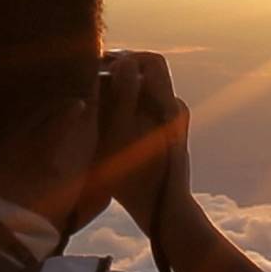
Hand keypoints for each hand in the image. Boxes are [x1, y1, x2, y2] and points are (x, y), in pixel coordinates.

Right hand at [93, 49, 193, 232]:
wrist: (162, 212)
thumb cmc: (135, 176)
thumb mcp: (119, 133)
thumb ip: (123, 92)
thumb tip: (123, 59)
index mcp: (166, 104)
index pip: (148, 62)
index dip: (121, 59)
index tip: (97, 70)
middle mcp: (174, 108)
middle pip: (148, 74)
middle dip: (121, 76)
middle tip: (96, 87)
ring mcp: (174, 122)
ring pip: (147, 93)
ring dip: (125, 95)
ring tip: (101, 109)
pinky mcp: (171, 136)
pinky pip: (150, 112)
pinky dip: (132, 112)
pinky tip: (114, 127)